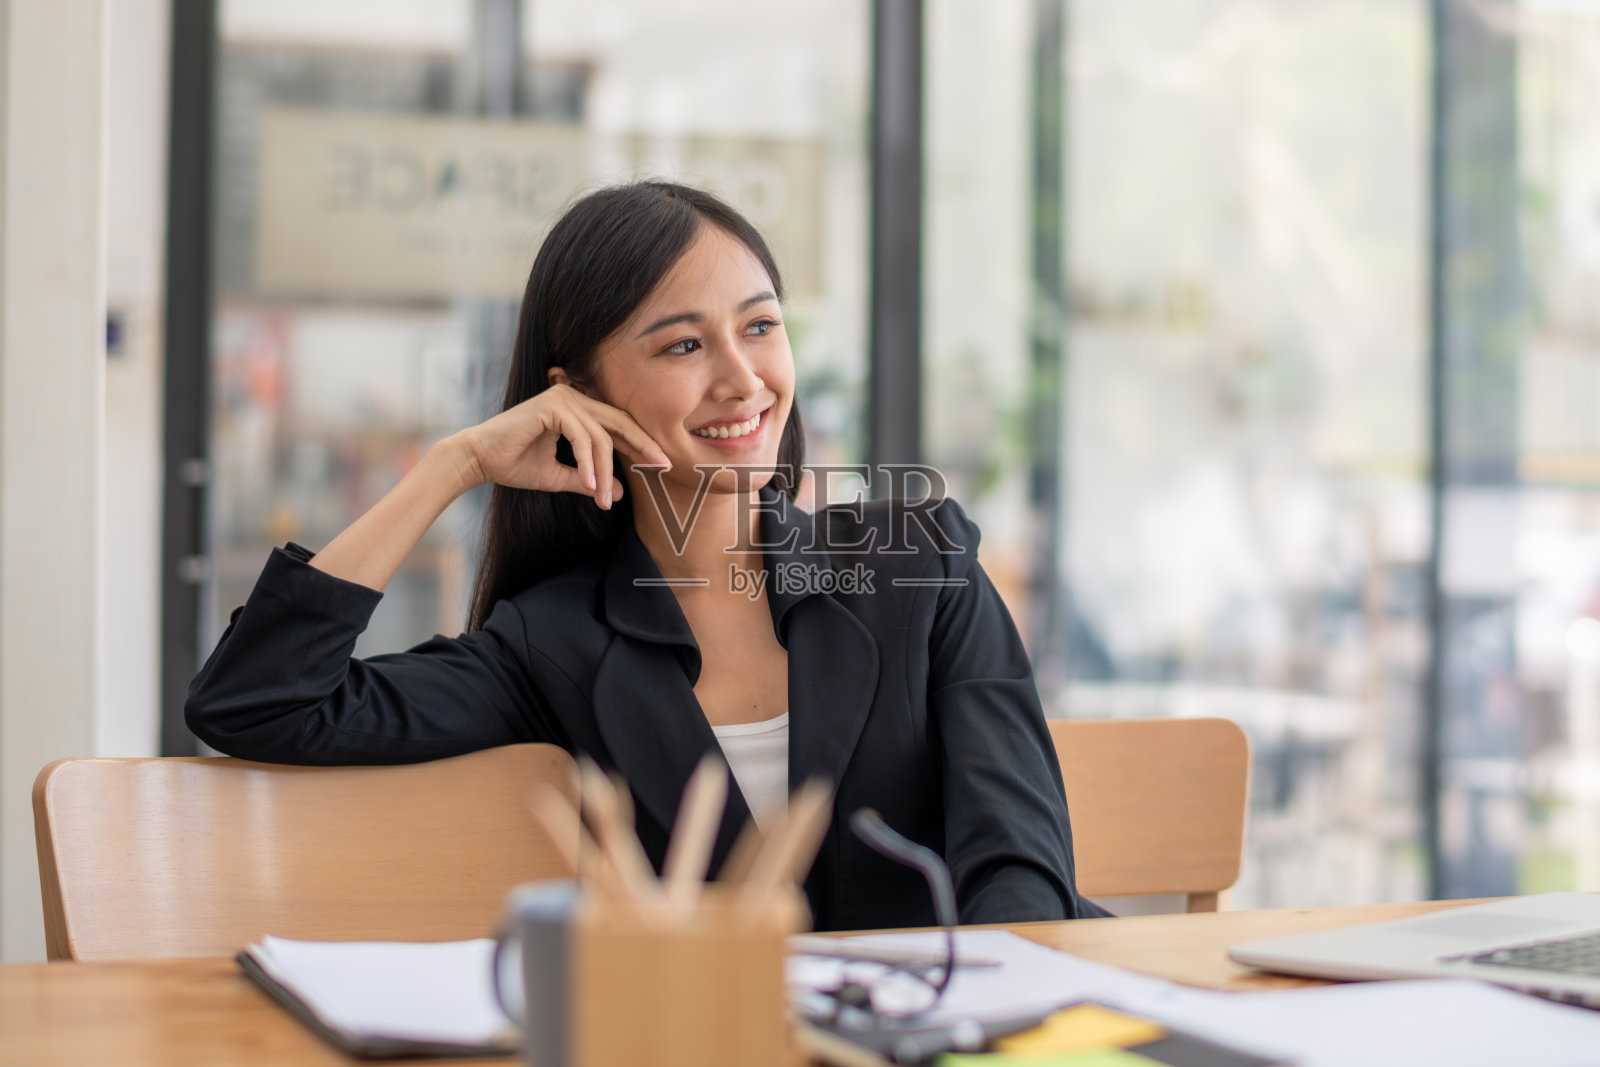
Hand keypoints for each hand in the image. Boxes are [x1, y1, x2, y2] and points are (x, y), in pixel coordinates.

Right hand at [454, 384, 669, 508]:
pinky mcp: (552, 406)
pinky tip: (590, 485)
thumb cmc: (515, 465)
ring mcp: (563, 397)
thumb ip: (589, 481)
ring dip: (605, 471)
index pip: (617, 425)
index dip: (641, 444)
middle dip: (643, 447)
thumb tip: (620, 494)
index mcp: (577, 408)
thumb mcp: (560, 476)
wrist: (478, 460)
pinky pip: (582, 437)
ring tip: (603, 500)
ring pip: (601, 437)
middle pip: (619, 423)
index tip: (661, 466)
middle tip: (663, 467)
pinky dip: (588, 463)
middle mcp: (573, 396)